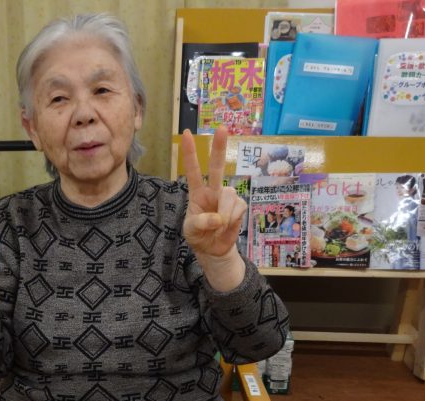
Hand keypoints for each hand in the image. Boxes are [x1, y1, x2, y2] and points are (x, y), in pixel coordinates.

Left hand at [180, 127, 246, 290]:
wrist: (213, 249)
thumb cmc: (198, 236)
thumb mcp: (191, 230)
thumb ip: (200, 223)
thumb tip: (218, 218)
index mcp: (197, 193)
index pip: (193, 170)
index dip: (189, 153)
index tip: (186, 134)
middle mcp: (213, 190)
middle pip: (217, 166)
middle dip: (219, 148)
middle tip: (222, 128)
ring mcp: (227, 197)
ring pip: (228, 195)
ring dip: (223, 212)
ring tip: (218, 225)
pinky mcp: (239, 206)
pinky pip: (237, 208)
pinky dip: (231, 220)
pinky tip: (227, 225)